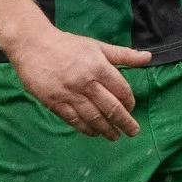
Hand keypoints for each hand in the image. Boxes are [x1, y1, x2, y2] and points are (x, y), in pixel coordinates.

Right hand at [4, 25, 153, 137]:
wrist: (33, 45)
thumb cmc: (67, 45)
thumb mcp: (97, 46)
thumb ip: (123, 54)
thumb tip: (148, 57)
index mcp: (99, 67)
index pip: (121, 90)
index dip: (129, 102)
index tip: (131, 108)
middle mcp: (86, 82)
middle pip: (111, 108)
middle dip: (124, 122)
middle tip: (133, 132)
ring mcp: (69, 94)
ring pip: (93, 118)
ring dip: (106, 130)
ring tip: (114, 137)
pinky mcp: (55, 102)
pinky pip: (74, 120)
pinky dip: (86, 129)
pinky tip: (94, 133)